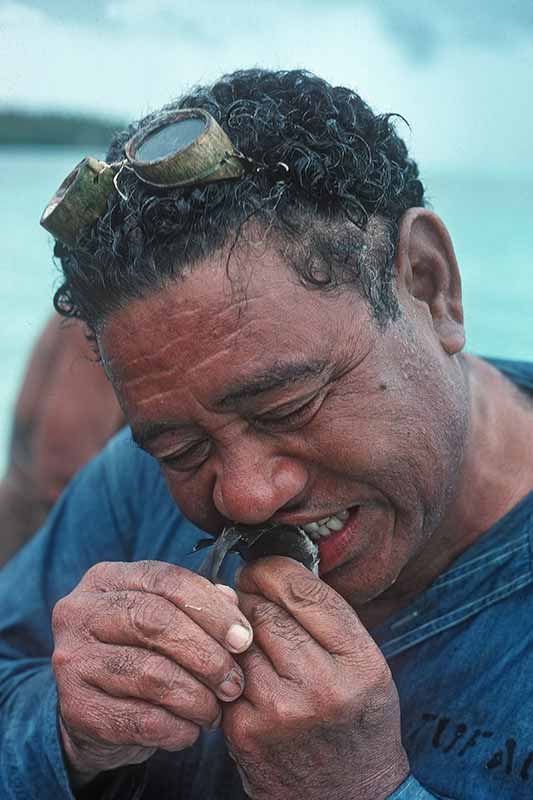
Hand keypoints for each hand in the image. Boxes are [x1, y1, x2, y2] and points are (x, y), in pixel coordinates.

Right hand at [51, 560, 252, 786]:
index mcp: (105, 579)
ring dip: (196, 696)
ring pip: (150, 673)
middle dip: (207, 654)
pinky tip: (190, 730)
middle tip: (235, 681)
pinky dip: (176, 727)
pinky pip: (140, 719)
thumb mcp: (162, 618)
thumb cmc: (137, 653)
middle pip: (155, 622)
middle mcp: (79, 613)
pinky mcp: (75, 708)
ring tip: (216, 709)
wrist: (91, 712)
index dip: (211, 609)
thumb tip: (233, 602)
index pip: (165, 580)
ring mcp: (72, 660)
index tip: (244, 638)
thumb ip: (196, 604)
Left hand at [223, 558, 408, 799]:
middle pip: (264, 612)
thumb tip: (268, 572)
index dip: (275, 569)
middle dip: (251, 596)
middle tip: (249, 595)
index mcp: (360, 664)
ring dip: (235, 629)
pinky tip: (243, 669)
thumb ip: (327, 620)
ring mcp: (280, 711)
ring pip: (238, 640)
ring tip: (247, 632)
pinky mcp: (245, 731)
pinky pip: (224, 674)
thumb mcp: (367, 666)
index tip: (264, 567)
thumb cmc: (358, 723)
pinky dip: (228, 664)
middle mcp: (322, 687)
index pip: (306, 592)